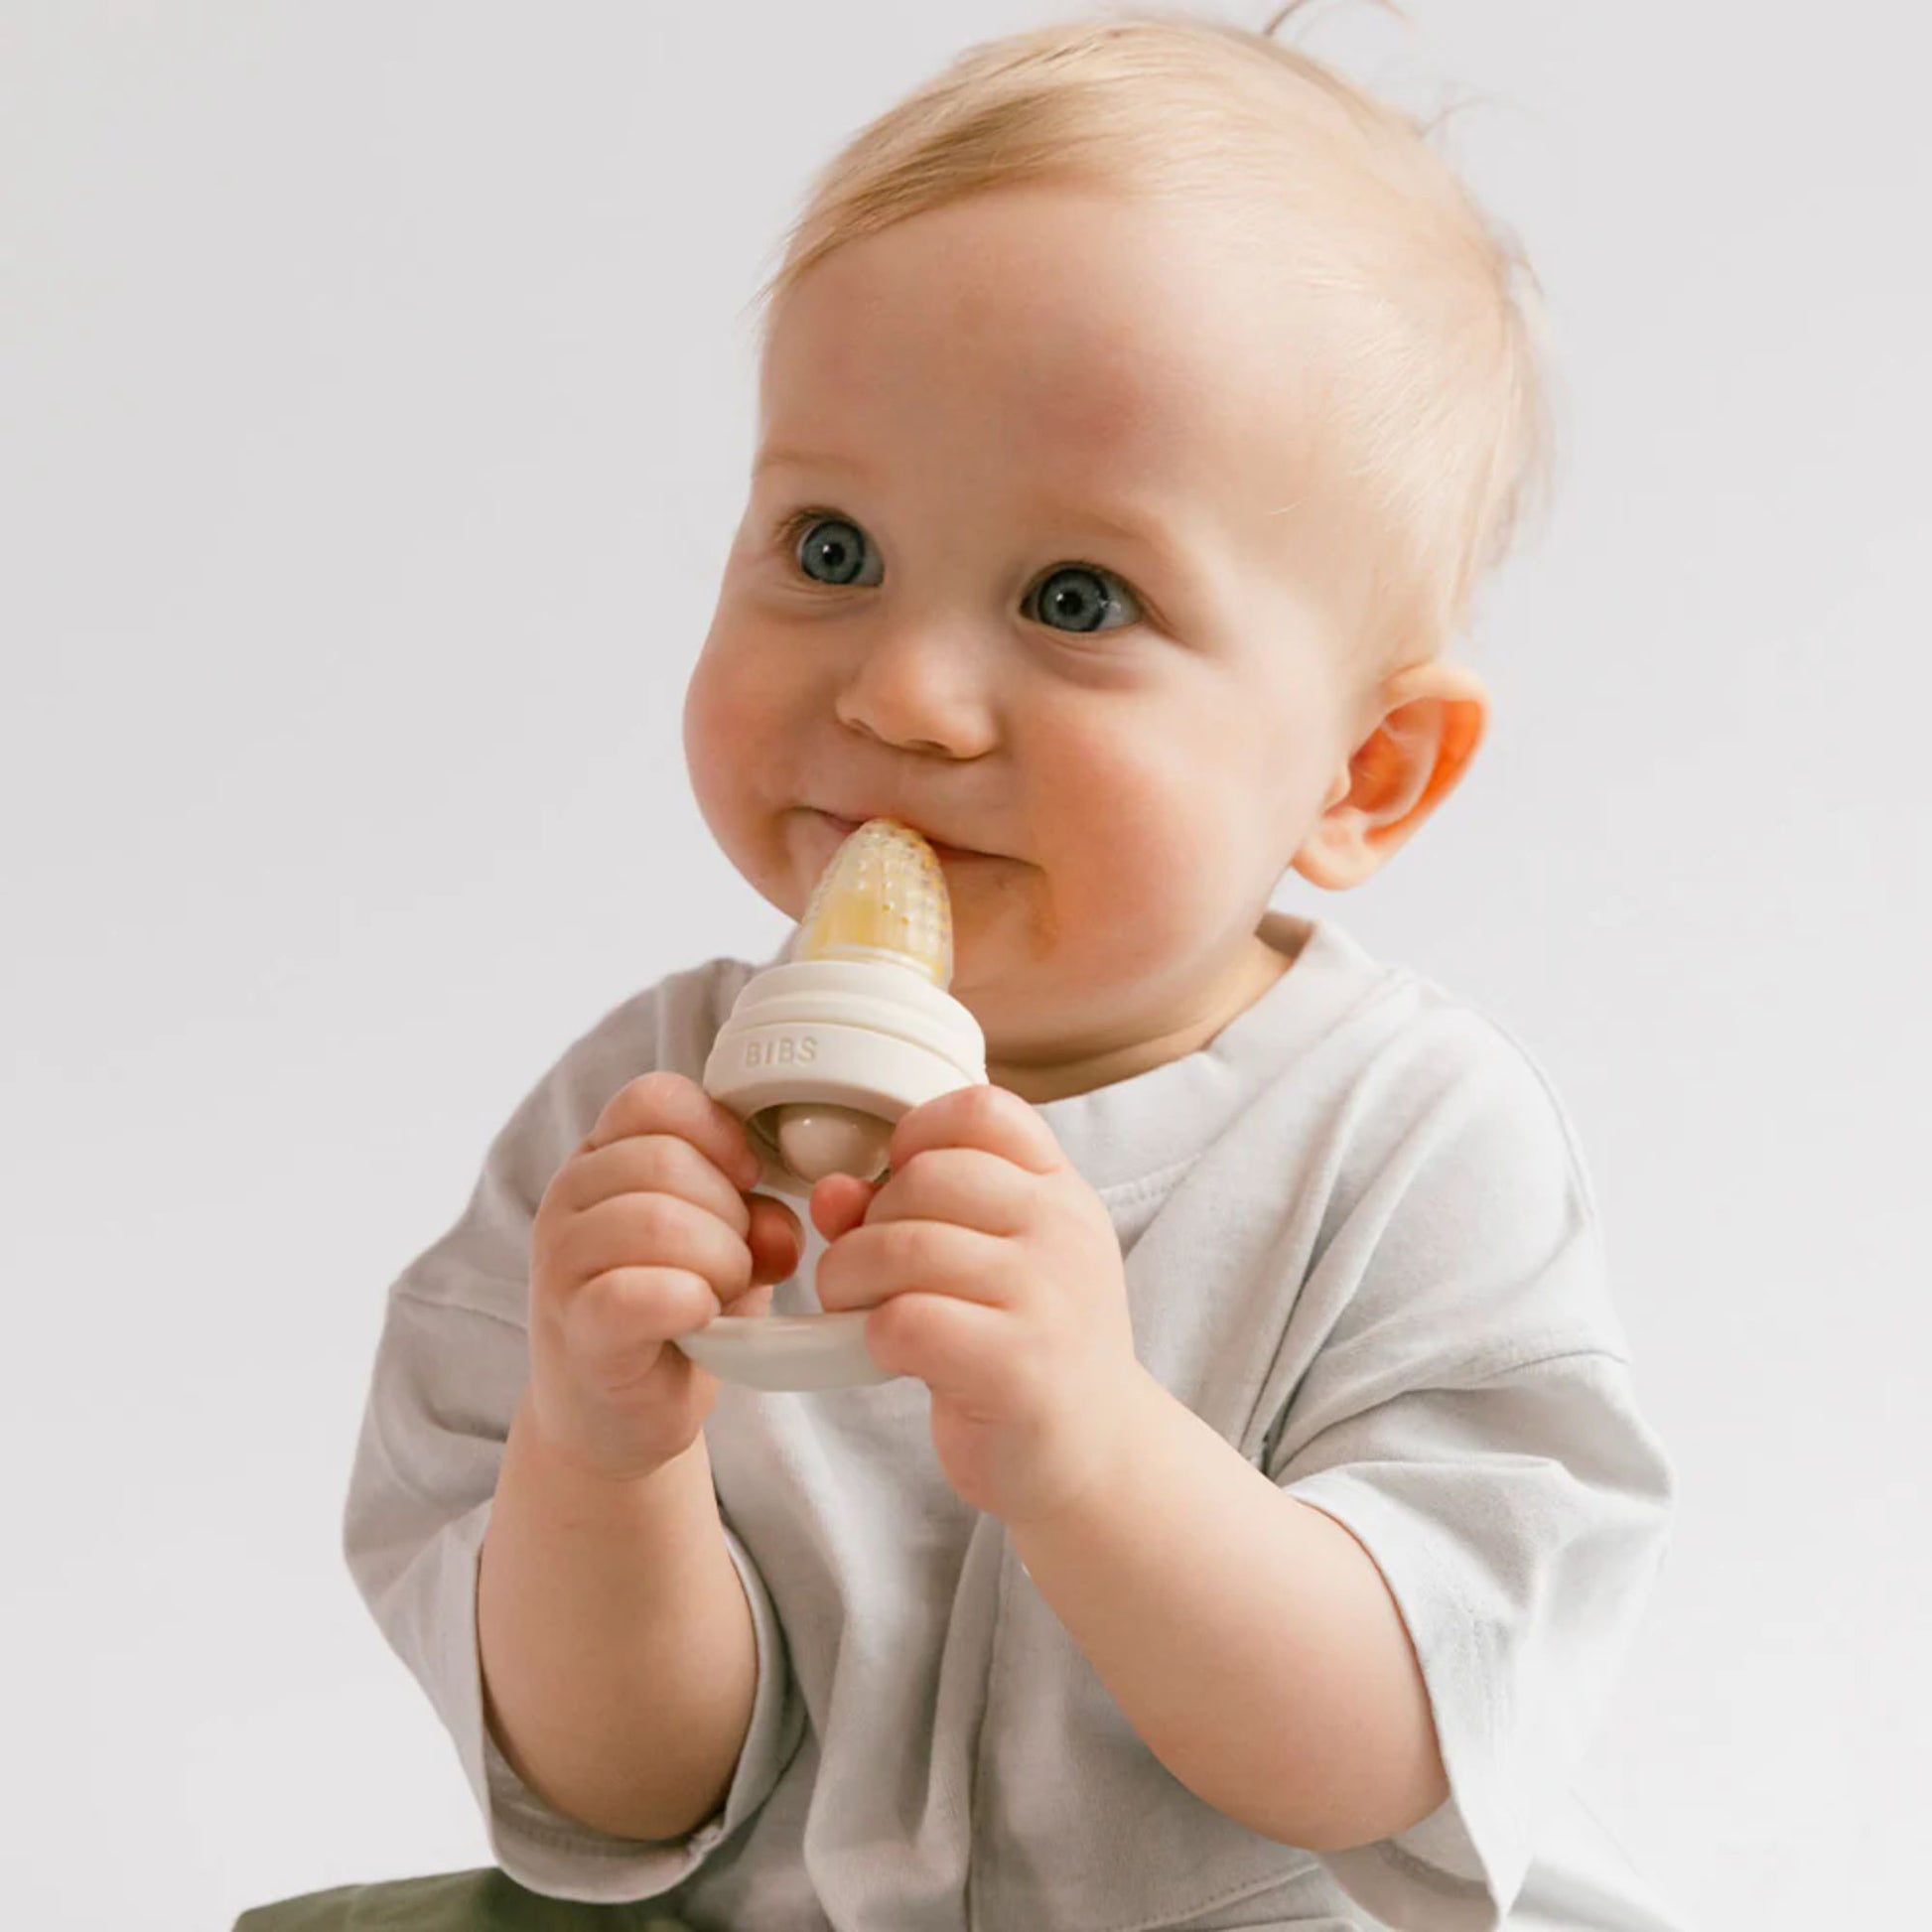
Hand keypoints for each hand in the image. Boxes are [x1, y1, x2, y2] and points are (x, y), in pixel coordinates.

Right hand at [527, 1071, 802, 1480]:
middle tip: (737, 1262)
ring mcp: (561, 1266)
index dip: (718, 1131)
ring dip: (719, 1261)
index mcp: (601, 1158)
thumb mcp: (727, 1244)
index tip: (748, 1179)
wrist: (618, 1415)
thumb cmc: (674, 1310)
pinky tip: (699, 1317)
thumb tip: (780, 1229)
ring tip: (719, 1294)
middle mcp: (567, 1199)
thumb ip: (756, 1216)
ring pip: (656, 1221)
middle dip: (729, 1213)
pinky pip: (634, 1294)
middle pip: (666, 1159)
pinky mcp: (577, 1332)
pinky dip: (688, 1300)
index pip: (653, 1098)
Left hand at [809, 1083, 1142, 1527]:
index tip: (898, 1187)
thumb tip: (832, 1191)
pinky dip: (874, 1335)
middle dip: (869, 1223)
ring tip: (859, 1310)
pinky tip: (890, 1354)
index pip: (982, 1111)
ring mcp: (1046, 1296)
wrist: (1095, 1454)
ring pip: (904, 1245)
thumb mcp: (988, 1260)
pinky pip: (907, 1320)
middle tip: (865, 1272)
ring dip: (851, 1279)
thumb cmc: (1026, 1345)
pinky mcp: (1016, 1366)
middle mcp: (1062, 1231)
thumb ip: (912, 1211)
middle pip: (927, 1175)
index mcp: (1060, 1191)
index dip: (917, 1135)